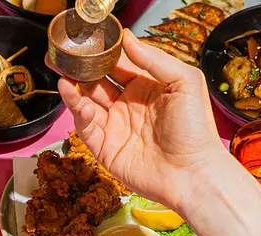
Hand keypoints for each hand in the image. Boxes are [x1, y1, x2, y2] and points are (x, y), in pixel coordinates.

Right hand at [57, 29, 228, 211]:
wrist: (191, 173)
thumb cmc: (195, 130)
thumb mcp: (185, 81)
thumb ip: (155, 58)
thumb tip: (127, 38)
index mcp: (146, 88)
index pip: (117, 65)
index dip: (103, 55)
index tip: (89, 42)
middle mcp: (128, 106)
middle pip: (97, 84)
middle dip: (81, 71)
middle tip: (66, 57)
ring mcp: (116, 128)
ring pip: (87, 105)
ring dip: (74, 91)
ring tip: (65, 78)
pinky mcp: (106, 150)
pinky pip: (87, 129)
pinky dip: (80, 115)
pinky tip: (79, 102)